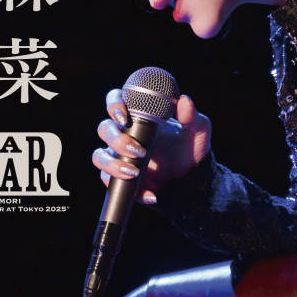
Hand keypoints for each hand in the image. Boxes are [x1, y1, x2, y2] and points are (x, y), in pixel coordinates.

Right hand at [92, 88, 211, 203]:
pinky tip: (150, 195)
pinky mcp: (121, 178)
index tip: (123, 116)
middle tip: (138, 150)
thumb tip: (184, 101)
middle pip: (104, 129)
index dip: (113, 105)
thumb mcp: (197, 130)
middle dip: (116, 139)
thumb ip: (191, 115)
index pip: (115, 101)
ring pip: (99, 156)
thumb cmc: (190, 146)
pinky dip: (132, 191)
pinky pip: (113, 184)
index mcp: (138, 116)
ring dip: (112, 164)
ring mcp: (119, 156)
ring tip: (135, 172)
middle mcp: (124, 134)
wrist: (191, 177)